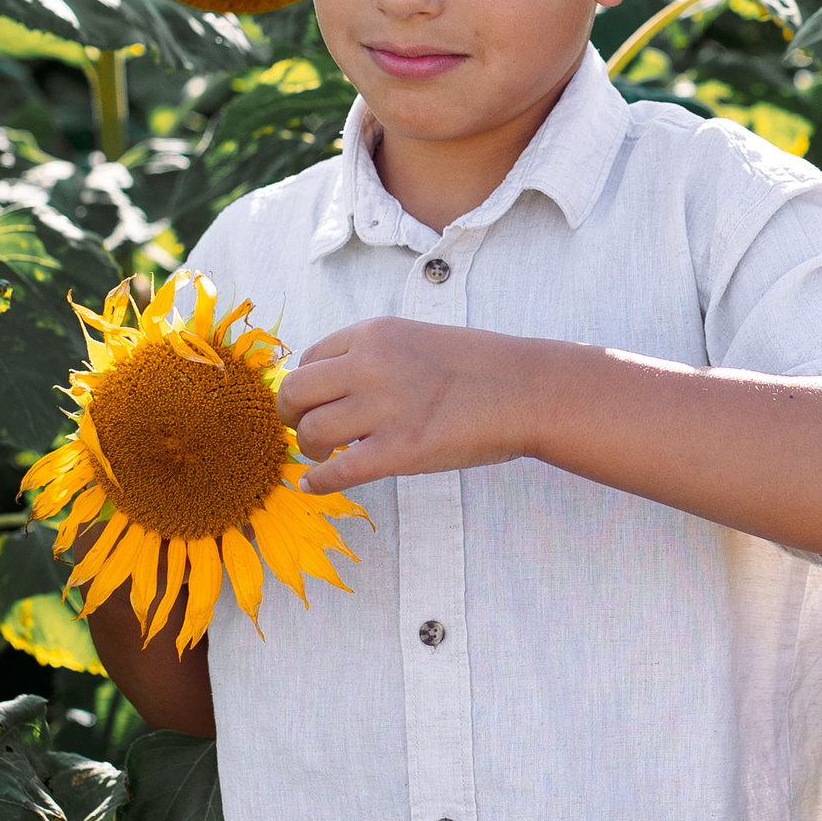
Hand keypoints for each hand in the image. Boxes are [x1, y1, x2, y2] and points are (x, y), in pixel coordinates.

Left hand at [278, 319, 549, 493]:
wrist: (530, 390)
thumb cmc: (482, 368)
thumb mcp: (419, 341)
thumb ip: (376, 357)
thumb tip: (335, 390)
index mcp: (375, 334)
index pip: (310, 359)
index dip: (308, 386)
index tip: (316, 403)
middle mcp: (371, 365)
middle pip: (295, 392)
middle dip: (291, 415)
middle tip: (304, 431)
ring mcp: (385, 408)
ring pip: (310, 432)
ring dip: (308, 449)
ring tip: (324, 456)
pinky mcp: (400, 451)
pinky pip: (337, 471)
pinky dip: (317, 482)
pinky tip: (314, 486)